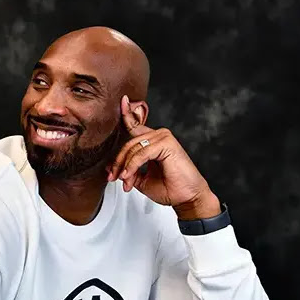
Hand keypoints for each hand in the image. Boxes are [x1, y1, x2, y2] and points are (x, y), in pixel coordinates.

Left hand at [106, 95, 220, 219]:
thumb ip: (129, 170)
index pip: (136, 125)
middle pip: (128, 143)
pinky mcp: (166, 143)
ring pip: (133, 149)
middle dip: (118, 163)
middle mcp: (159, 136)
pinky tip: (129, 176)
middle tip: (114, 177)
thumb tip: (111, 168)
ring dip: (125, 168)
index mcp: (153, 141)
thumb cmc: (171, 189)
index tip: (122, 101)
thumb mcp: (142, 179)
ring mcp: (163, 137)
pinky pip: (141, 153)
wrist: (187, 198)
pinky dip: (132, 166)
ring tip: (126, 182)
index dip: (127, 113)